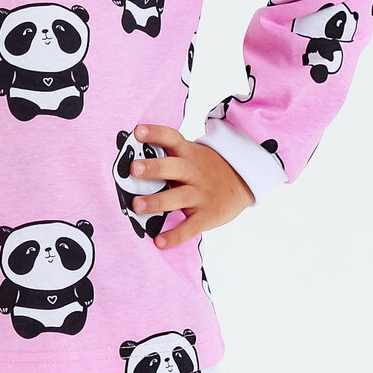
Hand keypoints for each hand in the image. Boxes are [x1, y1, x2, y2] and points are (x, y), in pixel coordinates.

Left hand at [129, 123, 254, 246]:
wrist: (242, 182)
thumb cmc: (205, 169)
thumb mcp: (192, 156)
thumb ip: (167, 157)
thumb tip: (129, 160)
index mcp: (188, 154)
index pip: (171, 138)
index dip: (155, 133)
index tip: (138, 131)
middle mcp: (194, 172)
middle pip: (174, 167)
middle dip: (154, 168)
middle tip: (134, 169)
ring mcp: (201, 194)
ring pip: (179, 197)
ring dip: (157, 201)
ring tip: (137, 206)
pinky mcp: (207, 216)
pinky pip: (190, 227)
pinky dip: (175, 236)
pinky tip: (159, 241)